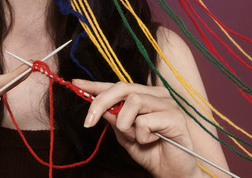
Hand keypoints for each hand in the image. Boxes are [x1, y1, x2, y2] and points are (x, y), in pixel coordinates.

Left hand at [75, 80, 199, 177]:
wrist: (173, 173)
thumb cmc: (152, 153)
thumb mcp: (125, 136)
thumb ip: (114, 119)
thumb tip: (98, 106)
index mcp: (146, 96)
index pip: (118, 86)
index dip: (96, 85)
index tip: (76, 83)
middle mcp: (157, 95)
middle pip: (122, 88)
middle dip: (100, 103)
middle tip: (88, 122)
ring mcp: (168, 103)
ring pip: (132, 102)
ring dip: (126, 125)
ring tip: (137, 138)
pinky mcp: (175, 116)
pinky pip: (144, 121)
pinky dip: (142, 136)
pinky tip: (154, 141)